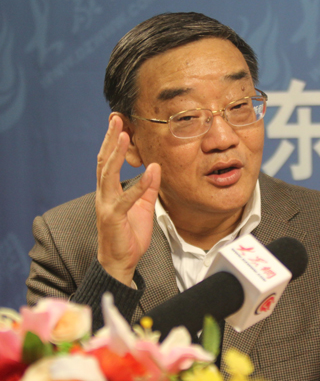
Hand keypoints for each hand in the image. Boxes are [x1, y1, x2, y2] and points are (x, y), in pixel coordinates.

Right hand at [96, 115, 160, 285]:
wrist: (121, 261)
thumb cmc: (129, 235)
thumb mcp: (143, 207)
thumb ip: (148, 188)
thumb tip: (156, 167)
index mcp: (109, 191)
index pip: (108, 161)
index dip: (112, 142)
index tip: (118, 123)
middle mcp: (103, 195)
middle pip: (104, 161)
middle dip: (110, 140)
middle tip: (116, 119)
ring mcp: (106, 206)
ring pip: (108, 175)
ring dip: (116, 154)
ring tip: (124, 135)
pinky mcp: (113, 218)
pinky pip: (127, 199)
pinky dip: (140, 185)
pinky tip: (150, 172)